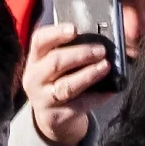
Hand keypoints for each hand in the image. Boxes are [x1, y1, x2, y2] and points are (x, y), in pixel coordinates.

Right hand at [24, 24, 117, 145]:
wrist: (52, 115)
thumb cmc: (60, 79)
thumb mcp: (58, 63)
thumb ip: (73, 49)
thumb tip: (102, 38)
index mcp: (35, 59)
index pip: (39, 41)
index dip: (56, 33)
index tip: (75, 29)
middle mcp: (34, 78)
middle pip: (55, 63)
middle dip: (81, 54)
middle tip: (101, 50)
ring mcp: (43, 99)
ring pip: (66, 86)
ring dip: (89, 75)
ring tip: (106, 66)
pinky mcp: (55, 116)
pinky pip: (79, 105)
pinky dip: (97, 97)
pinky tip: (110, 90)